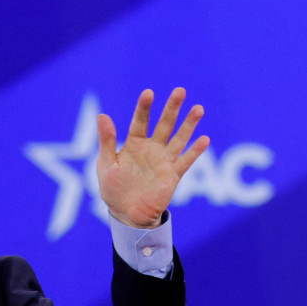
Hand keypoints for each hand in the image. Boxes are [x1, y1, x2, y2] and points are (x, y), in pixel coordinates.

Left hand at [96, 87, 209, 228]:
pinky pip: (185, 161)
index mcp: (134, 144)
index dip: (144, 108)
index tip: (149, 93)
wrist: (127, 214)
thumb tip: (102, 115)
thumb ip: (106, 141)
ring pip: (179, 139)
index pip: (140, 121)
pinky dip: (195, 151)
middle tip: (180, 91)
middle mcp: (151, 149)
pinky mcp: (172, 175)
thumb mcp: (106, 165)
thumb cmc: (113, 190)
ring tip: (198, 109)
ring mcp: (163, 161)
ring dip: (189, 124)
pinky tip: (204, 139)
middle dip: (172, 108)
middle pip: (164, 125)